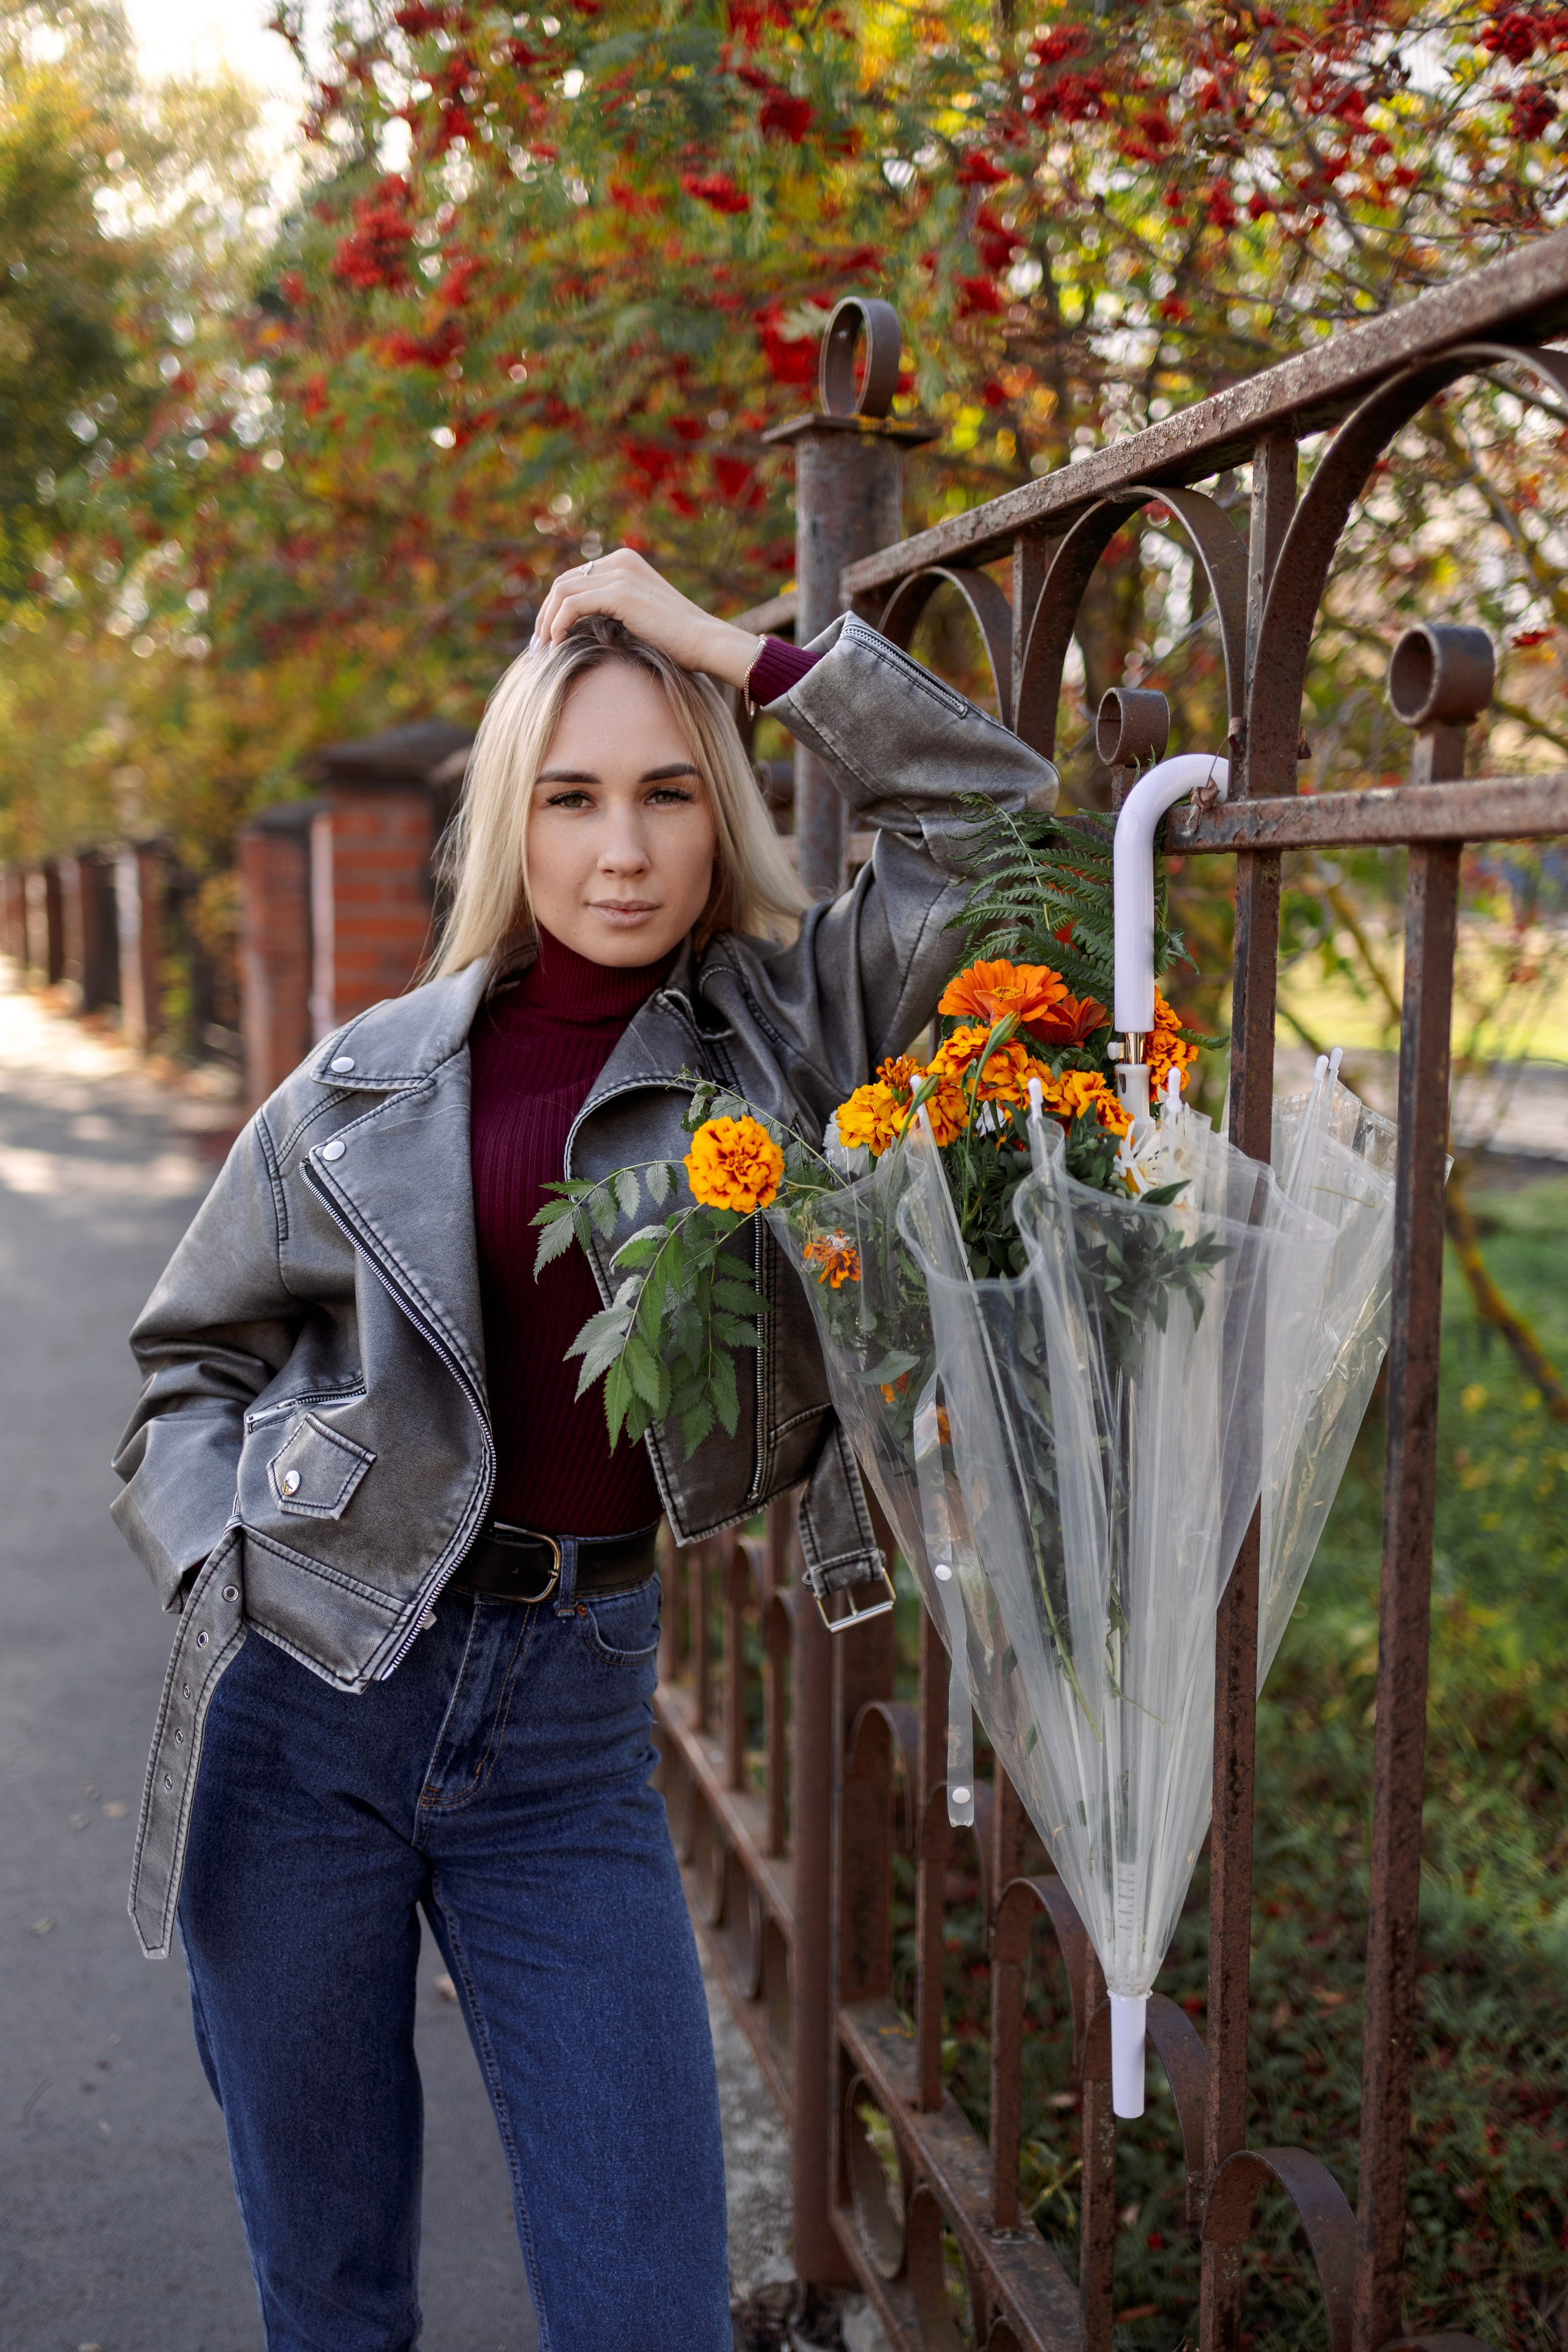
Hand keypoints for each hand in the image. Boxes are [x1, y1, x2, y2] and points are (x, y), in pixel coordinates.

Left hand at [530, 547, 759, 688]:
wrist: (706, 642)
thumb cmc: (679, 641)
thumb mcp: (641, 617)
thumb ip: (614, 611)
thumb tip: (581, 627)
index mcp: (625, 562)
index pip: (575, 579)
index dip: (555, 607)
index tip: (547, 637)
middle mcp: (620, 561)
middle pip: (563, 582)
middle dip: (545, 614)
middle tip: (538, 646)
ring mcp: (619, 574)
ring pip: (562, 592)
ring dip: (547, 622)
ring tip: (543, 650)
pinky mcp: (619, 592)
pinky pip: (572, 605)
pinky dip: (558, 625)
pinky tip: (557, 645)